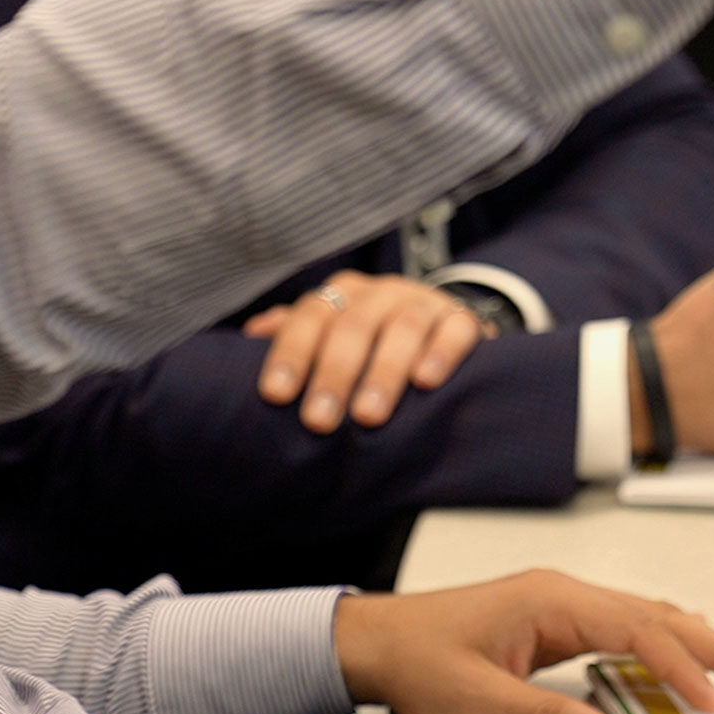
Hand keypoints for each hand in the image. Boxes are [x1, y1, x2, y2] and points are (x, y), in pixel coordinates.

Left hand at [242, 270, 490, 432]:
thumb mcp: (335, 331)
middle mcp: (379, 292)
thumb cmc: (375, 337)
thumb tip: (250, 335)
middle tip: (318, 420)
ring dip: (382, 372)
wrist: (443, 323)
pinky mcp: (462, 318)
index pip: (309, 317)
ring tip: (367, 415)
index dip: (291, 354)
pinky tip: (426, 382)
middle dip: (332, 375)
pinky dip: (440, 353)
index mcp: (342, 294)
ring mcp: (422, 302)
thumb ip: (296, 333)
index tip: (276, 395)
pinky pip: (454, 330)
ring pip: (401, 329)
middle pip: (351, 327)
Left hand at [335, 570, 713, 713]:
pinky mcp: (545, 620)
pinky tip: (676, 648)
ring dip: (685, 637)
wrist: (373, 641)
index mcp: (546, 602)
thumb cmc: (417, 663)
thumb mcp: (483, 704)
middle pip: (646, 612)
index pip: (633, 627)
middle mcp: (555, 593)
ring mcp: (551, 603)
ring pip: (634, 615)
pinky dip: (652, 638)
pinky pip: (613, 625)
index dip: (679, 665)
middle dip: (704, 641)